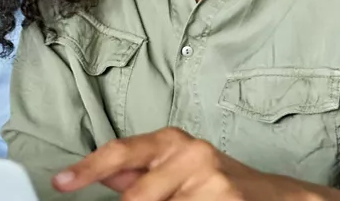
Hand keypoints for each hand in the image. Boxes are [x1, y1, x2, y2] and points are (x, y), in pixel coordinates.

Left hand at [54, 127, 339, 200]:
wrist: (278, 196)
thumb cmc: (219, 183)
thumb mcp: (176, 169)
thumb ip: (137, 174)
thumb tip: (97, 176)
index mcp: (171, 143)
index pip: (121, 152)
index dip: (88, 168)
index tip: (62, 182)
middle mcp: (190, 155)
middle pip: (137, 198)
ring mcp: (210, 181)